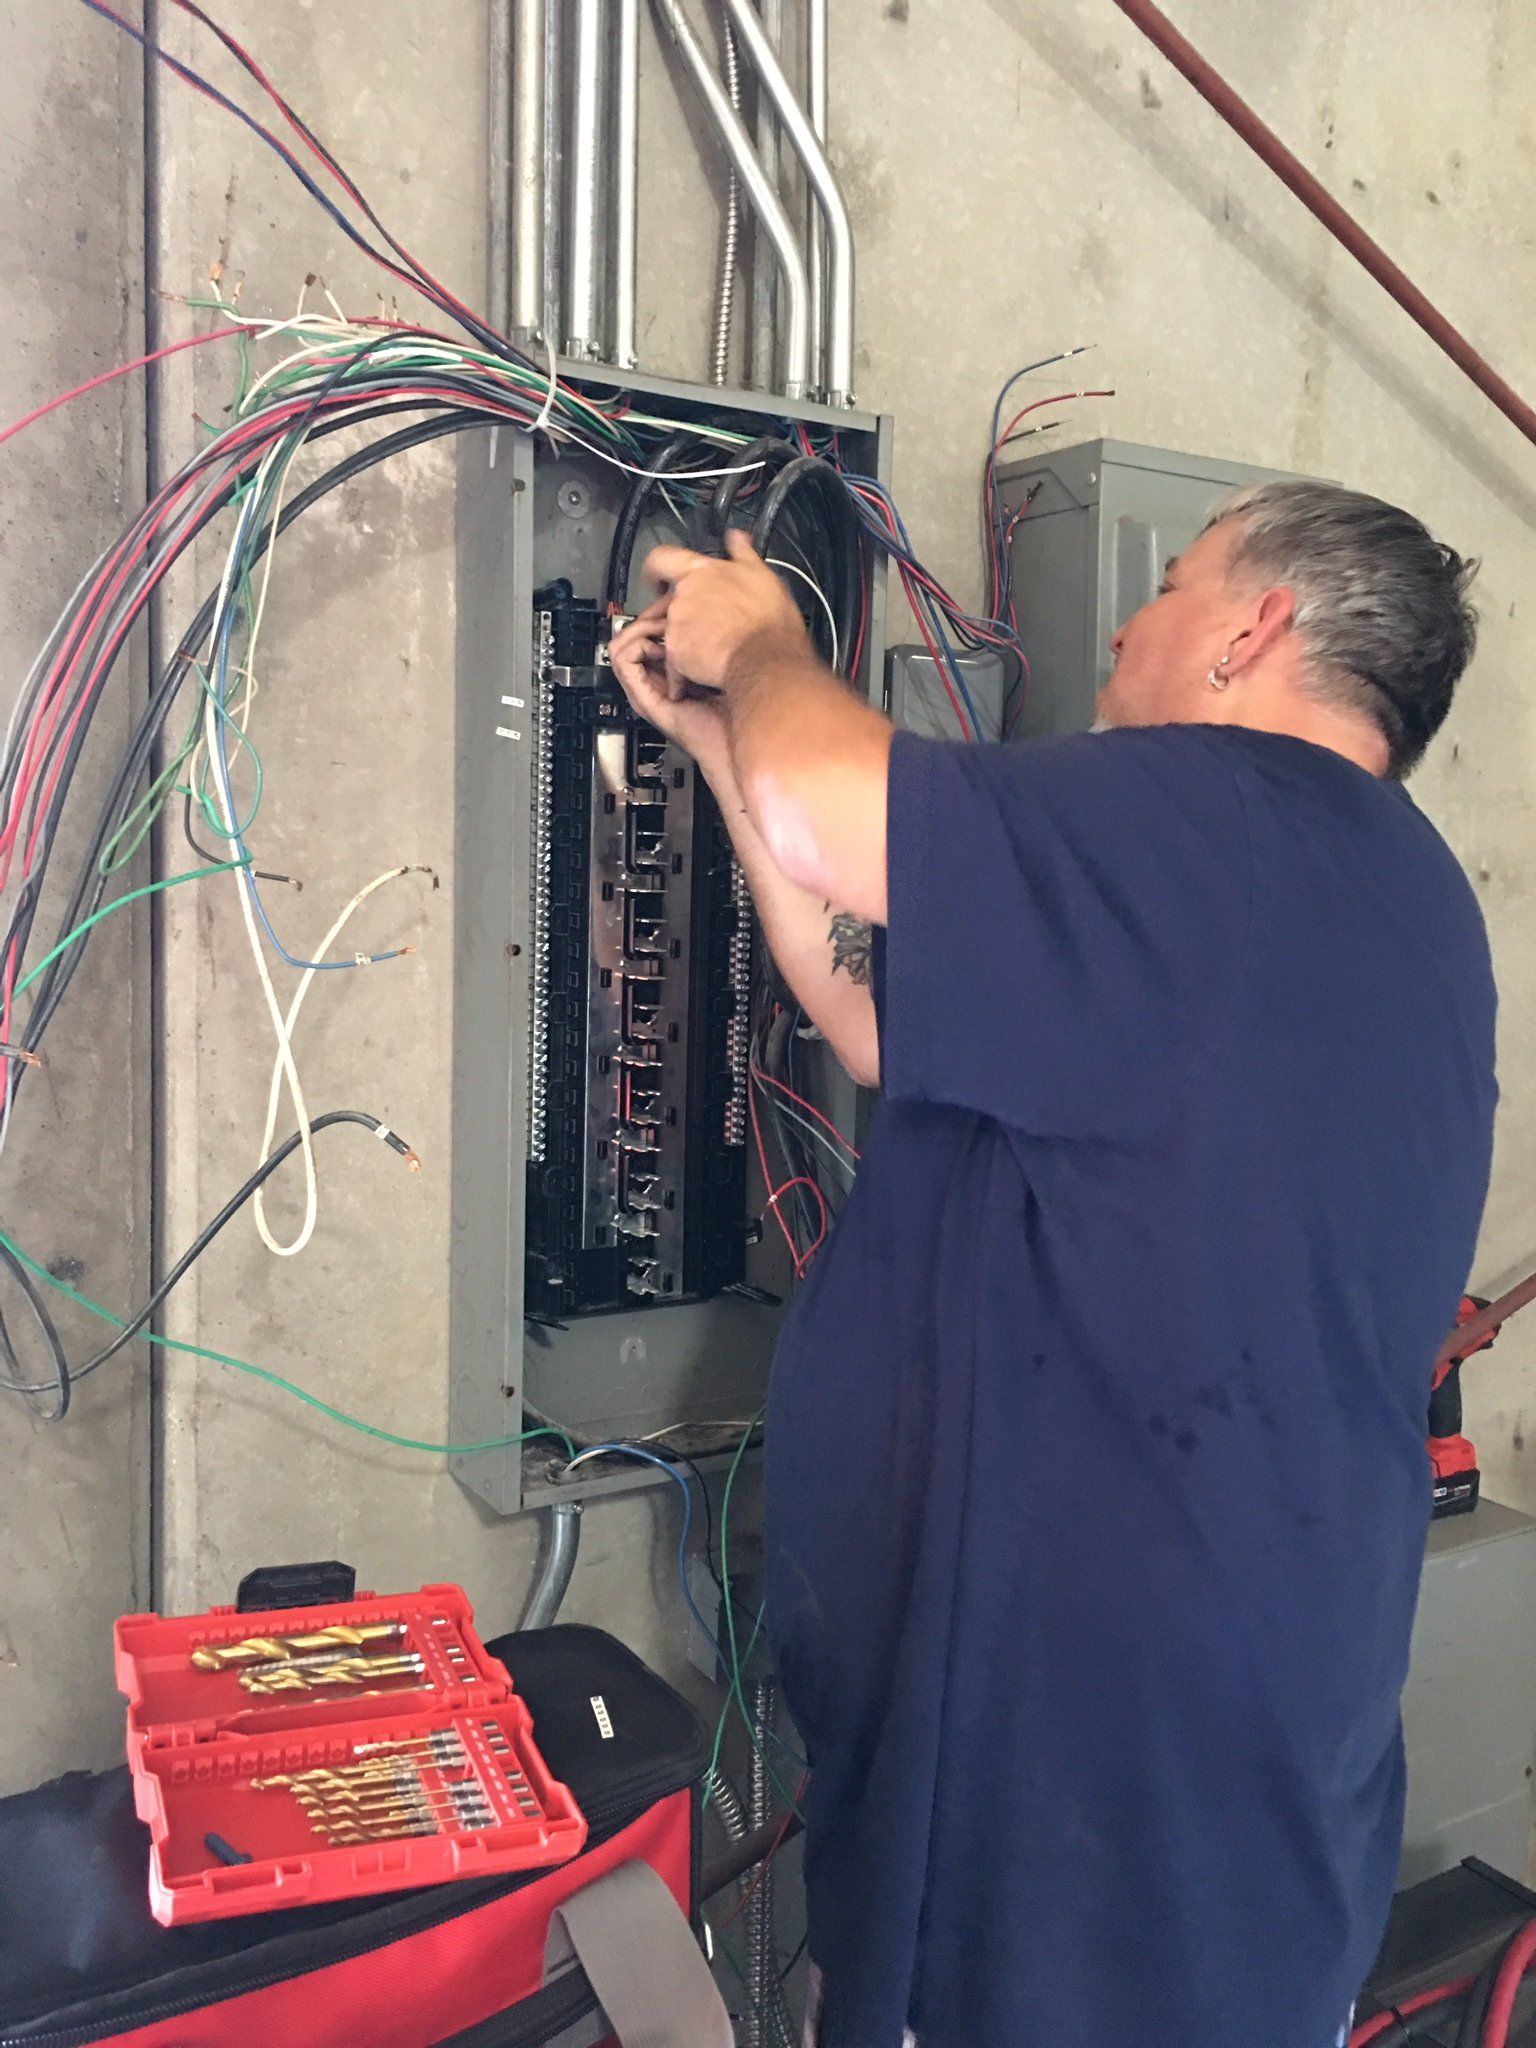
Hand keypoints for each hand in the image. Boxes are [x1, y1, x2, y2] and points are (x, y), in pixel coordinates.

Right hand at [609, 601, 734, 789]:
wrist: (732, 740)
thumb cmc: (731, 710)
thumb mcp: (715, 667)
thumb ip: (702, 646)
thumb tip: (700, 617)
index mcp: (667, 675)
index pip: (645, 636)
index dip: (656, 618)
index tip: (678, 611)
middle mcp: (652, 683)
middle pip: (630, 638)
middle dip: (649, 621)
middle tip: (671, 620)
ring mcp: (645, 691)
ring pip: (621, 646)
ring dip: (641, 632)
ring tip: (666, 635)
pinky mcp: (642, 697)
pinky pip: (623, 660)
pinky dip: (639, 645)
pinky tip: (664, 648)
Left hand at [637, 529, 809, 694]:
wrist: (765, 662)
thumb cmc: (767, 623)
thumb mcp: (764, 577)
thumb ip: (743, 554)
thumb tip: (737, 538)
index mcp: (701, 571)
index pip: (661, 558)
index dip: (657, 570)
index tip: (661, 580)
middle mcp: (683, 594)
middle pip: (670, 599)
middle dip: (685, 611)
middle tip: (708, 622)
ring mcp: (677, 624)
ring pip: (673, 629)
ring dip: (689, 635)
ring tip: (716, 645)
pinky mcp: (675, 652)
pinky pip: (675, 656)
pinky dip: (688, 661)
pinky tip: (711, 662)